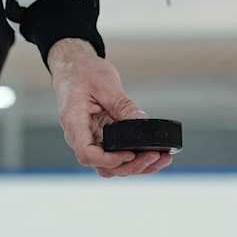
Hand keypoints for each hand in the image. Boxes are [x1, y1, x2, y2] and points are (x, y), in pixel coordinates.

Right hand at [48, 39, 171, 177]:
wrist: (75, 69)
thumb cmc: (83, 73)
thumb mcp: (105, 85)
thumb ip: (123, 106)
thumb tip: (143, 123)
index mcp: (74, 123)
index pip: (87, 153)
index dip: (110, 159)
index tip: (131, 154)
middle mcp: (80, 138)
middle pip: (103, 166)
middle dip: (130, 166)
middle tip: (155, 156)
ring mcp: (92, 141)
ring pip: (112, 167)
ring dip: (136, 167)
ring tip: (161, 158)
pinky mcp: (103, 140)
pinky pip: (117, 157)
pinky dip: (136, 160)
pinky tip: (155, 155)